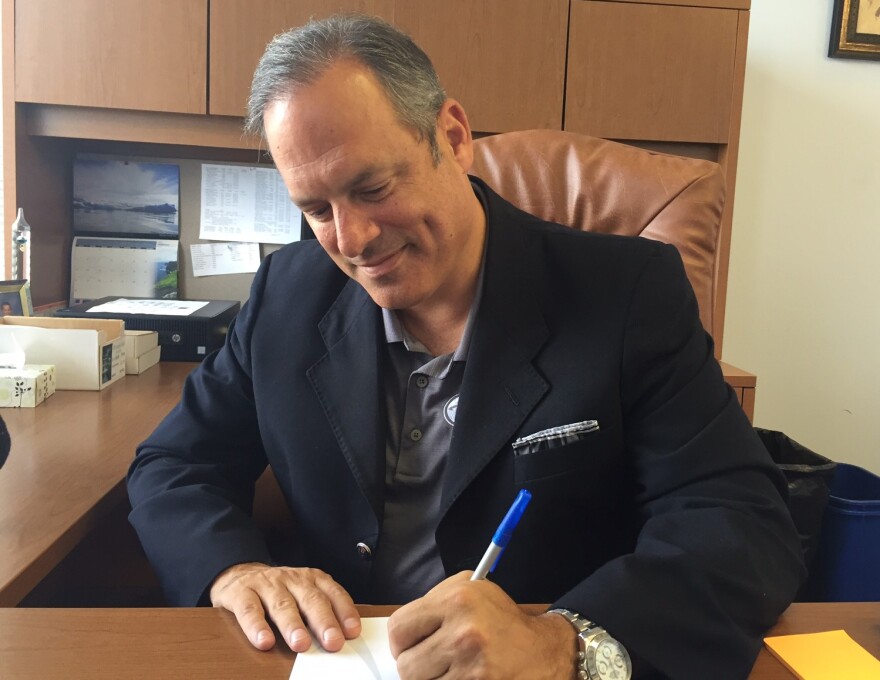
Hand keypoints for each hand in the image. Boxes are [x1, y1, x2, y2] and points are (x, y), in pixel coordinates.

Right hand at [209, 562, 360, 652]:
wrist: (238, 573)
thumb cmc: (278, 591)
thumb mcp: (302, 594)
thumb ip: (319, 612)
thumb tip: (341, 639)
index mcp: (311, 579)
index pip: (332, 593)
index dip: (344, 611)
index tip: (352, 631)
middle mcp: (291, 579)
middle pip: (311, 599)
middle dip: (323, 621)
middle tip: (332, 641)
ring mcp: (266, 585)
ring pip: (282, 604)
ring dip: (293, 625)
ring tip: (300, 644)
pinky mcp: (241, 593)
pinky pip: (249, 610)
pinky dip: (256, 627)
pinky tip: (264, 641)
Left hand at [387, 572, 576, 678]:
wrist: (543, 651)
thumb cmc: (502, 621)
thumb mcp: (473, 590)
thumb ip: (434, 600)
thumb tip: (402, 627)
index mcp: (456, 600)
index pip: (398, 628)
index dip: (401, 641)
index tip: (410, 646)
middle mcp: (463, 632)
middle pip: (406, 665)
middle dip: (416, 666)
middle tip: (434, 661)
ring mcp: (472, 668)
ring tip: (453, 670)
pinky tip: (463, 678)